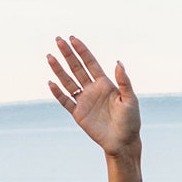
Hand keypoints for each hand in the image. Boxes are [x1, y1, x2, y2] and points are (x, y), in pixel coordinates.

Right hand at [47, 37, 140, 157]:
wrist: (123, 142)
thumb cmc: (131, 121)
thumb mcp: (130, 100)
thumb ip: (124, 82)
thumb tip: (118, 62)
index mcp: (105, 84)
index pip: (91, 63)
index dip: (82, 51)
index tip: (72, 39)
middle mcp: (93, 89)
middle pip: (77, 68)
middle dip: (67, 54)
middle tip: (58, 40)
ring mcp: (84, 101)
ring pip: (68, 82)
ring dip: (59, 70)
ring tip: (50, 57)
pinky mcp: (78, 114)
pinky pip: (66, 101)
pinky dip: (58, 93)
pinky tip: (51, 83)